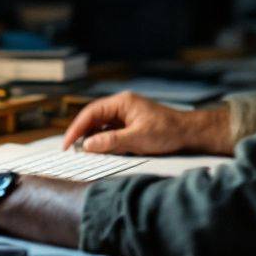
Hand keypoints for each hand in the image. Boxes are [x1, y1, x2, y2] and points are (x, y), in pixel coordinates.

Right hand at [61, 92, 229, 154]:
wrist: (189, 134)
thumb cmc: (167, 132)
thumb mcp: (137, 139)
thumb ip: (111, 141)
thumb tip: (87, 145)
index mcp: (122, 102)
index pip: (91, 112)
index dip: (76, 128)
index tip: (67, 144)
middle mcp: (122, 106)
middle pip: (93, 117)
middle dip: (81, 133)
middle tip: (70, 150)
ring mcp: (126, 115)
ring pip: (100, 124)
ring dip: (91, 138)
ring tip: (82, 153)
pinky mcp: (130, 125)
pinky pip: (109, 131)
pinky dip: (102, 140)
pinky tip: (98, 151)